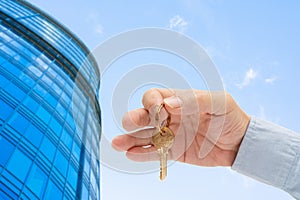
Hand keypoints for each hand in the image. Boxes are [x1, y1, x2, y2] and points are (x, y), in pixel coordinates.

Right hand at [112, 88, 249, 166]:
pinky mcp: (173, 151)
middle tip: (129, 124)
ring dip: (130, 139)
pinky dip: (143, 154)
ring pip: (145, 136)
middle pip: (145, 116)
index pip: (155, 97)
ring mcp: (170, 135)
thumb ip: (195, 100)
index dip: (151, 102)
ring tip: (118, 144)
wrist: (240, 143)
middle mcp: (170, 117)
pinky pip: (155, 152)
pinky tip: (131, 154)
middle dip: (134, 119)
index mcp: (178, 101)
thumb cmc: (230, 117)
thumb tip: (169, 103)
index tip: (157, 111)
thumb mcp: (219, 102)